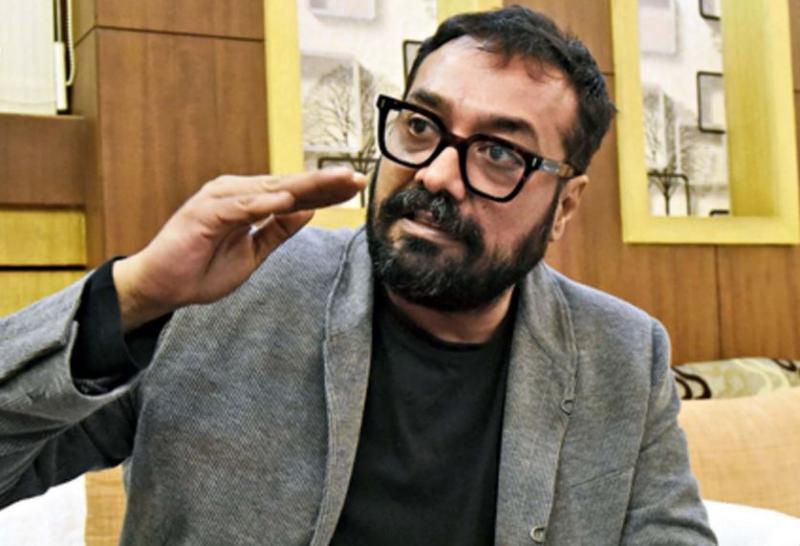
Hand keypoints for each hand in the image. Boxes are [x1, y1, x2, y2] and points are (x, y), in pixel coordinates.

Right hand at [112, 168, 366, 330]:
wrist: (164, 288)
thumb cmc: (203, 269)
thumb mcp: (253, 252)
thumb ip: (278, 230)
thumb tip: (308, 209)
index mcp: (249, 202)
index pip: (295, 194)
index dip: (325, 190)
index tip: (356, 187)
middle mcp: (236, 194)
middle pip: (288, 185)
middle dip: (324, 182)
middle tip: (356, 178)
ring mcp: (219, 201)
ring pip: (269, 189)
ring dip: (303, 185)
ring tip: (334, 182)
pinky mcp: (203, 214)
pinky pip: (239, 207)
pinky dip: (263, 202)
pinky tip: (289, 200)